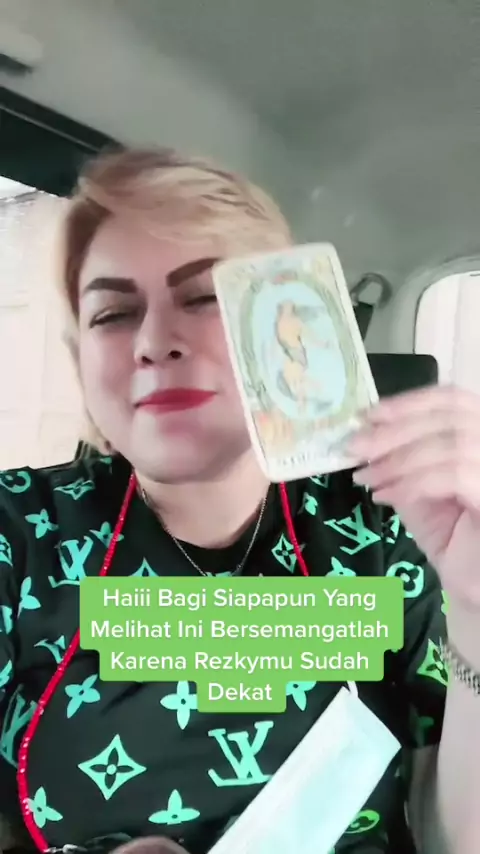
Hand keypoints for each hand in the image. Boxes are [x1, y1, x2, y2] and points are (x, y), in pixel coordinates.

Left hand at [348, 385, 479, 655]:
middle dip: (395, 430)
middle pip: (451, 417)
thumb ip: (403, 461)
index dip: (410, 402)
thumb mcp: (420, 492)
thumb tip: (366, 438)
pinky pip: (454, 475)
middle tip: (355, 447)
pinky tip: (387, 495)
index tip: (369, 415)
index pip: (453, 400)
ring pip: (451, 444)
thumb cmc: (457, 542)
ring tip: (367, 478)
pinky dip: (413, 481)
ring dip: (398, 459)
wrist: (475, 590)